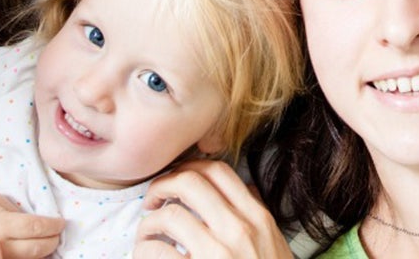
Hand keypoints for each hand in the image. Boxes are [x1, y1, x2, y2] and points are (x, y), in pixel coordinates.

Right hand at [0, 184, 64, 258]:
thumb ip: (16, 212)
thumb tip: (38, 221)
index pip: (37, 227)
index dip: (53, 225)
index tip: (61, 222)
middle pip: (35, 249)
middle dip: (51, 242)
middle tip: (57, 234)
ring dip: (41, 254)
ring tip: (48, 244)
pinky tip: (30, 255)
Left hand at [134, 161, 292, 258]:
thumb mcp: (274, 244)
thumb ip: (256, 216)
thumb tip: (244, 188)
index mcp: (257, 218)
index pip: (218, 171)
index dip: (189, 168)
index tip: (176, 180)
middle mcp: (239, 230)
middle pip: (189, 182)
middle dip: (162, 185)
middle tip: (153, 202)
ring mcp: (217, 254)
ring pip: (169, 216)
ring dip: (149, 223)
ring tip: (147, 235)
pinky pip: (157, 252)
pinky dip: (144, 250)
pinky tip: (146, 256)